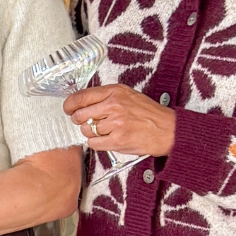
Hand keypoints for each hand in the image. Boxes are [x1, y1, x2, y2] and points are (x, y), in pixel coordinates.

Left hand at [63, 84, 177, 156]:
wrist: (167, 130)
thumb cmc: (148, 113)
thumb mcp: (127, 95)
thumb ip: (106, 96)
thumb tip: (82, 101)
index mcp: (114, 92)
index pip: (80, 97)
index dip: (70, 104)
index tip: (68, 108)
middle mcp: (113, 106)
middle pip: (80, 114)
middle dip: (79, 120)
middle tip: (85, 122)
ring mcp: (115, 123)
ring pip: (86, 130)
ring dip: (91, 133)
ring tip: (104, 131)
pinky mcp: (117, 140)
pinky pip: (94, 143)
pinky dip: (97, 143)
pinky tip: (107, 139)